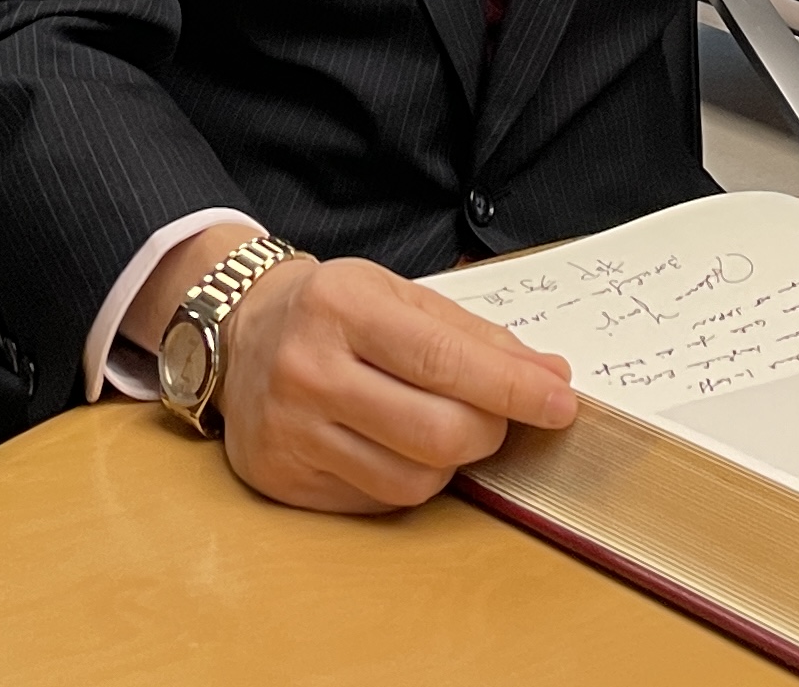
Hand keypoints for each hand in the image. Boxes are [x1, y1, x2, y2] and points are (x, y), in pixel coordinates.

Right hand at [209, 252, 579, 512]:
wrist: (238, 333)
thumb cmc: (332, 312)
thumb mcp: (398, 296)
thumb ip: (476, 337)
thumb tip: (549, 379)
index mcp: (341, 306)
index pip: (444, 360)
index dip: (512, 389)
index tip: (560, 402)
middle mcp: (306, 369)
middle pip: (437, 433)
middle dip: (489, 430)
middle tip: (495, 415)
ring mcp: (289, 429)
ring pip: (414, 481)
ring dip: (449, 463)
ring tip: (434, 426)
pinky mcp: (281, 478)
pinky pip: (378, 502)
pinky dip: (405, 479)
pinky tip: (390, 444)